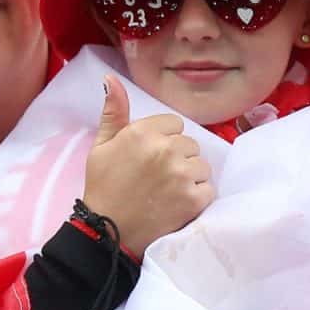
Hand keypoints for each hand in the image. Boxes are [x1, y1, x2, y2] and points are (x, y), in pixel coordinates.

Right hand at [79, 75, 213, 257]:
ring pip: (202, 165)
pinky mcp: (194, 199)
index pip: (175, 124)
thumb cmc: (103, 187)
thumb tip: (111, 78)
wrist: (107, 231)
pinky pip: (208, 188)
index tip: (151, 158)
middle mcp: (166, 150)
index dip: (164, 140)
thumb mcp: (101, 145)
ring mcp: (182, 175)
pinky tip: (178, 203)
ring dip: (190, 176)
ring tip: (169, 190)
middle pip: (190, 144)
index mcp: (143, 133)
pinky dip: (197, 197)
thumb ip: (113, 111)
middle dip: (179, 158)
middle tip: (159, 177)